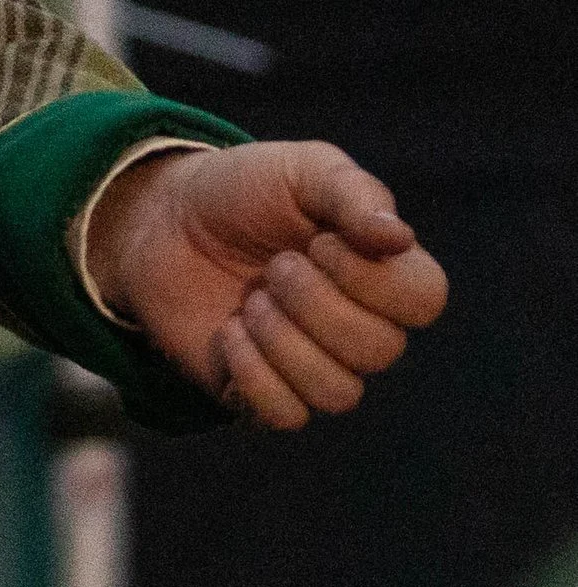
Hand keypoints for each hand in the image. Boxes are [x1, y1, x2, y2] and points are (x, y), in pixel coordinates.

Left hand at [84, 140, 447, 428]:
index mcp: (381, 271)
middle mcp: (359, 326)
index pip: (424, 300)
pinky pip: (286, 415)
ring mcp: (313, 364)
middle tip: (274, 266)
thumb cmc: (241, 191)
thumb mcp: (298, 171)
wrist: (163, 220)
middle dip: (314, 302)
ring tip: (252, 300)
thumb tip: (398, 238)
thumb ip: (352, 194)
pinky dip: (253, 372)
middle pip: (380, 350)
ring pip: (338, 393)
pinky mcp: (262, 393)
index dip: (373, 277)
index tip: (321, 241)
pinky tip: (230, 331)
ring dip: (283, 340)